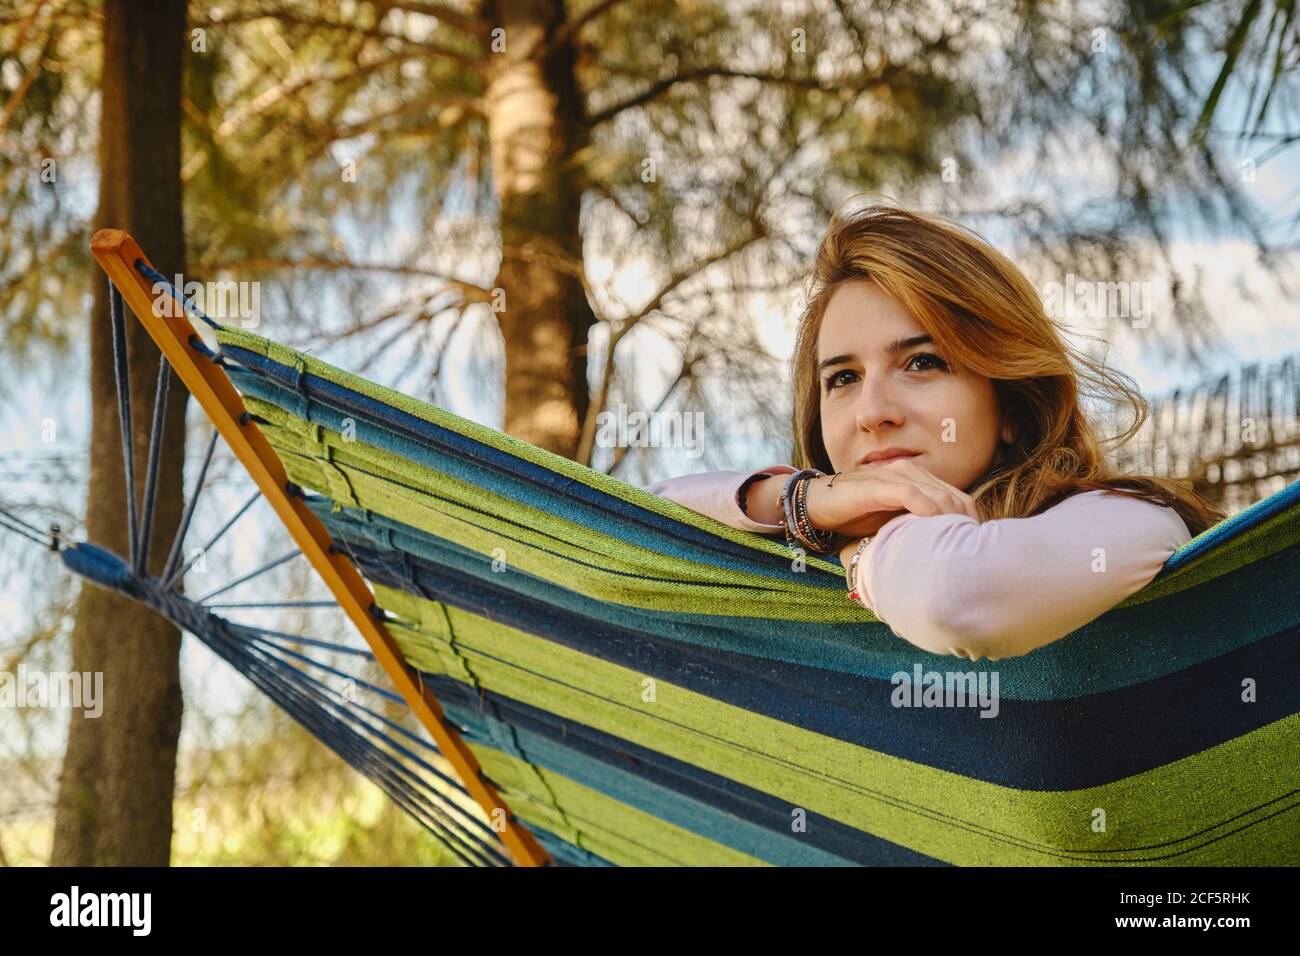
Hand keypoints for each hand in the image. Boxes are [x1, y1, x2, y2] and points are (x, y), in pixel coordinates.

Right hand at [805, 457, 979, 539]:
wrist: (817, 504)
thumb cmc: (856, 514)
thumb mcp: (892, 522)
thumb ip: (916, 526)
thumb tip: (943, 552)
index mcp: (916, 479)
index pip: (955, 496)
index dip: (969, 519)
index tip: (976, 545)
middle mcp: (908, 472)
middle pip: (950, 495)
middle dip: (964, 522)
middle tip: (972, 548)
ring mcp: (891, 476)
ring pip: (933, 492)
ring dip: (948, 516)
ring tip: (957, 540)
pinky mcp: (874, 485)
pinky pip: (906, 492)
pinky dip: (922, 507)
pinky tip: (931, 524)